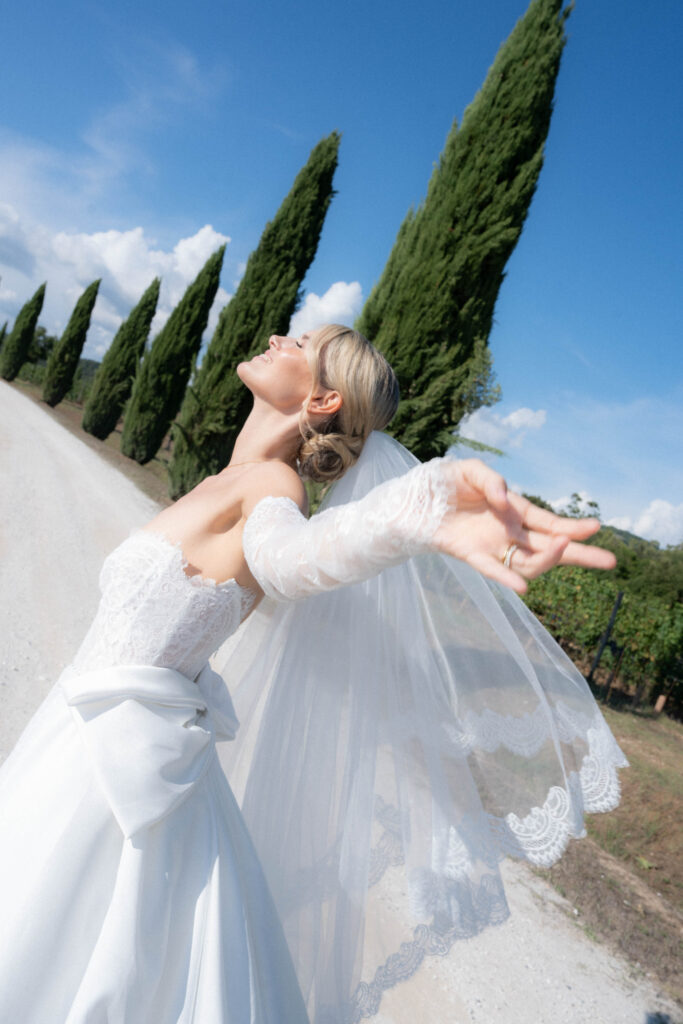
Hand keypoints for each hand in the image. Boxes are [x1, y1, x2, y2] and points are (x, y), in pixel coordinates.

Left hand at [431, 459, 616, 593]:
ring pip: (529, 562)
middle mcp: (508, 532)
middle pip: (550, 548)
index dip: (572, 527)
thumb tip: (506, 499)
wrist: (410, 500)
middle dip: (580, 553)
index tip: (596, 528)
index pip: (549, 523)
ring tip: (562, 546)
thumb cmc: (443, 483)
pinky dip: (507, 579)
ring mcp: (491, 546)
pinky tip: (523, 589)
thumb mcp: (469, 470)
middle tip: (610, 561)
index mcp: (514, 511)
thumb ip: (491, 480)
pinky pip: (493, 570)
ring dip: (548, 558)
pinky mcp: (470, 555)